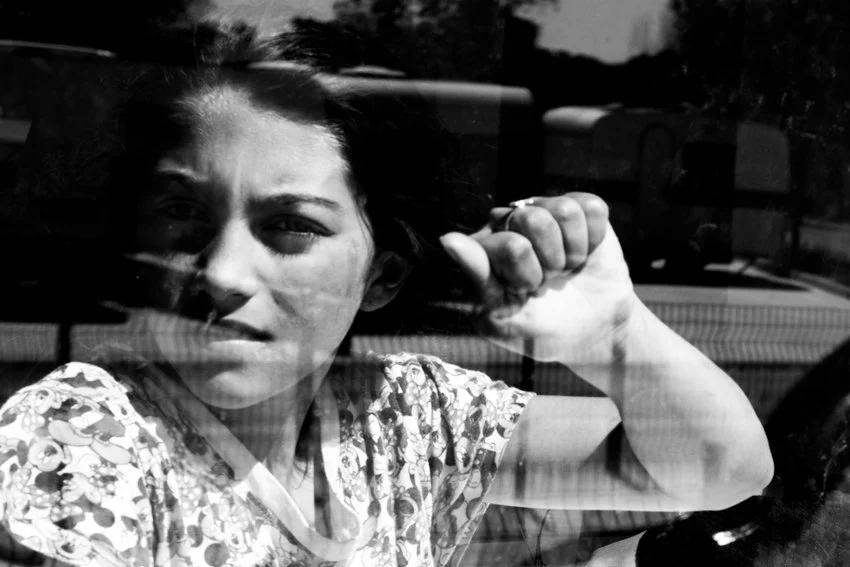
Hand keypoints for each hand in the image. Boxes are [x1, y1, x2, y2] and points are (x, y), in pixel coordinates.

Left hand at [439, 193, 636, 360]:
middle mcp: (509, 220)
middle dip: (550, 262)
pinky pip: (591, 209)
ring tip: (564, 270)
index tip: (524, 294)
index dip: (528, 277)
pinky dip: (594, 240)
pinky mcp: (579, 209)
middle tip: (546, 282)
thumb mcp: (501, 314)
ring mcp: (544, 210)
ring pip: (564, 211)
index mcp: (483, 244)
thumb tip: (447, 238)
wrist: (589, 334)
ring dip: (572, 252)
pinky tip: (584, 255)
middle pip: (535, 220)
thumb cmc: (538, 328)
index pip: (512, 246)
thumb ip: (477, 274)